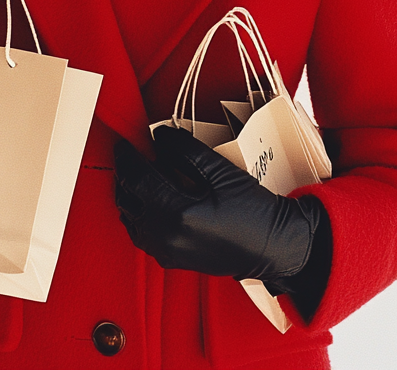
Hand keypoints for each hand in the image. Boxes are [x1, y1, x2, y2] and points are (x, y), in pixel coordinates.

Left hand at [115, 126, 320, 292]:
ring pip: (130, 219)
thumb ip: (184, 150)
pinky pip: (142, 235)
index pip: (136, 179)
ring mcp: (167, 252)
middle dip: (126, 174)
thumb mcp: (219, 171)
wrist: (272, 247)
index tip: (124, 143)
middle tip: (133, 155)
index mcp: (176, 213)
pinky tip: (152, 200)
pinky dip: (139, 214)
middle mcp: (165, 237)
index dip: (126, 158)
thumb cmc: (251, 210)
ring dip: (130, 194)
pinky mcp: (172, 260)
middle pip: (127, 199)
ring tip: (142, 174)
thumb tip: (158, 136)